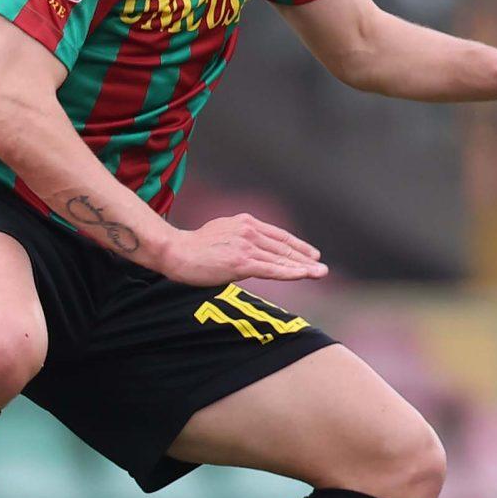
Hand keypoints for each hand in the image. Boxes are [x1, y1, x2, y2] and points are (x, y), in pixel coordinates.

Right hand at [161, 214, 325, 288]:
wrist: (175, 251)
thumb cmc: (193, 246)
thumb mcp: (221, 232)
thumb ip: (239, 238)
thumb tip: (249, 249)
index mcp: (245, 222)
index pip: (278, 235)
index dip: (296, 245)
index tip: (310, 254)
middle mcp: (249, 231)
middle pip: (284, 247)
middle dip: (305, 257)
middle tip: (321, 266)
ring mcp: (246, 247)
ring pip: (281, 259)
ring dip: (304, 267)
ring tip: (320, 273)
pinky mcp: (241, 263)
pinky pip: (272, 269)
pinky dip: (290, 272)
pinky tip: (304, 275)